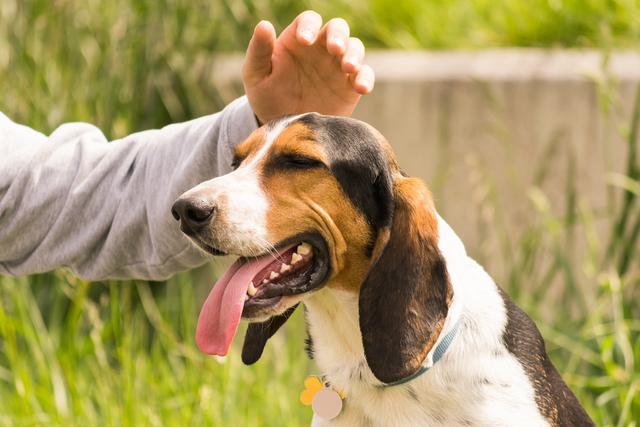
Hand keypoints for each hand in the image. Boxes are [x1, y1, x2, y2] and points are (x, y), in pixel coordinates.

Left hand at [242, 11, 374, 123]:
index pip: (308, 21)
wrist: (285, 129)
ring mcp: (338, 67)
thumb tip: (264, 25)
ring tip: (349, 67)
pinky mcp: (350, 87)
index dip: (309, 26)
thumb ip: (259, 51)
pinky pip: (365, 75)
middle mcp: (321, 49)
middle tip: (334, 49)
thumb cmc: (266, 97)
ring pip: (355, 48)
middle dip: (338, 35)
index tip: (304, 41)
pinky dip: (366, 78)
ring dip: (354, 54)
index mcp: (298, 40)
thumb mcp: (256, 75)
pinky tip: (361, 88)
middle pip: (337, 29)